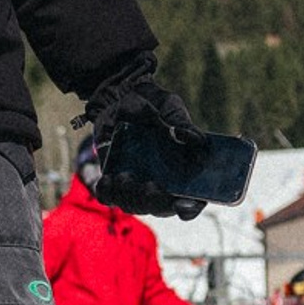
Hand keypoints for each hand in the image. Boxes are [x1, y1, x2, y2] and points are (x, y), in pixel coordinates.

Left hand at [85, 60, 216, 219]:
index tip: (184, 204)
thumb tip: (195, 139)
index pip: (192, 200)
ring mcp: (136, 183)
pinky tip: (109, 178)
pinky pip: (108, 196)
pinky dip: (108, 192)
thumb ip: (181, 123)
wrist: (121, 96)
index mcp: (184, 170)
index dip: (190, 208)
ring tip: (126, 176)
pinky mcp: (113, 178)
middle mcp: (161, 182)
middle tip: (151, 186)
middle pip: (160, 208)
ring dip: (130, 197)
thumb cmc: (153, 104)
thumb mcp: (170, 108)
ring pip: (133, 205)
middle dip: (156, 202)